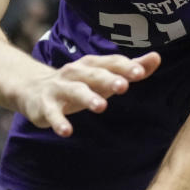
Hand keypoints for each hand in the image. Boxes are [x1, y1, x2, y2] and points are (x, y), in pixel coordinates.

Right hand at [16, 52, 160, 136]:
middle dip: (108, 79)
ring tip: (101, 106)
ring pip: (75, 91)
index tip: (140, 72)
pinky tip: (67, 131)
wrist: (33, 88)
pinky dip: (58, 122)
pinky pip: (52, 114)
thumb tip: (157, 58)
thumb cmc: (79, 83)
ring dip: (87, 98)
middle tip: (124, 87)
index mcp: (92, 65)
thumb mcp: (104, 75)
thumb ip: (130, 68)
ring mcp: (59, 88)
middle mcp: (76, 73)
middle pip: (94, 75)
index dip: (125, 67)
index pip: (111, 63)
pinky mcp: (46, 106)